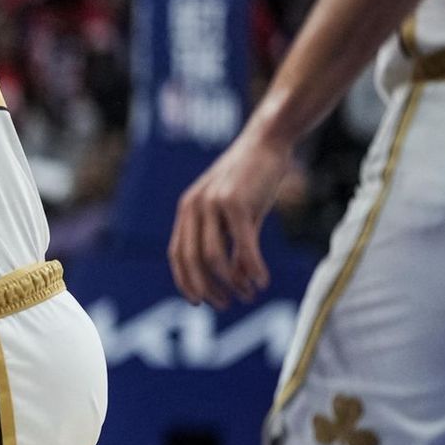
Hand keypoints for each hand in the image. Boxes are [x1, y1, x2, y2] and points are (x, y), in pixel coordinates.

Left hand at [169, 130, 292, 308]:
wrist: (267, 140)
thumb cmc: (251, 178)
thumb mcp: (233, 210)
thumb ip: (230, 240)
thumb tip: (236, 276)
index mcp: (187, 209)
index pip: (177, 254)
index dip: (186, 281)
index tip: (200, 301)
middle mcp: (194, 208)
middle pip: (192, 261)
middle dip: (207, 289)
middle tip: (226, 304)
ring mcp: (213, 205)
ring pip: (214, 258)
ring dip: (231, 283)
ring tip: (248, 294)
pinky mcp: (238, 204)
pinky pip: (243, 247)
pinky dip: (252, 269)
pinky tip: (262, 281)